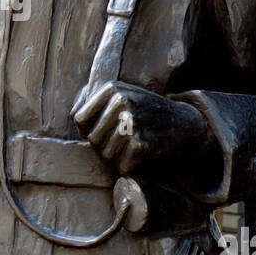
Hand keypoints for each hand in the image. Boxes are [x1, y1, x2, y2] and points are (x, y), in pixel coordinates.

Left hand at [73, 81, 206, 174]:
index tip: (106, 129)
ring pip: (105, 155)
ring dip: (118, 157)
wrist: (183, 122)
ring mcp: (133, 122)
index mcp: (112, 88)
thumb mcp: (122, 95)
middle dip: (104, 145)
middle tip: (124, 139)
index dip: (90, 129)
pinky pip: (122, 166)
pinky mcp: (142, 143)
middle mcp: (122, 102)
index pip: (80, 119)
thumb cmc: (145, 111)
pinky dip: (130, 166)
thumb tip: (72, 116)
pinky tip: (141, 154)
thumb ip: (93, 101)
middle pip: (92, 139)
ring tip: (133, 145)